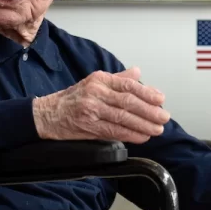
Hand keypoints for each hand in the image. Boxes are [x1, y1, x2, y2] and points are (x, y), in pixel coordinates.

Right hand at [33, 67, 169, 143]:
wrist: (46, 115)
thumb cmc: (72, 99)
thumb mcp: (94, 82)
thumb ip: (118, 79)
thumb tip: (137, 72)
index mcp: (99, 79)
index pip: (128, 85)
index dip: (147, 93)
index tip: (161, 99)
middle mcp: (95, 92)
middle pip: (128, 102)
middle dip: (149, 111)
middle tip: (164, 117)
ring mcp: (90, 110)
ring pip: (122, 117)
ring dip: (143, 124)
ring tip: (157, 129)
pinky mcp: (87, 126)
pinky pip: (113, 131)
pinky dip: (130, 134)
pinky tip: (142, 137)